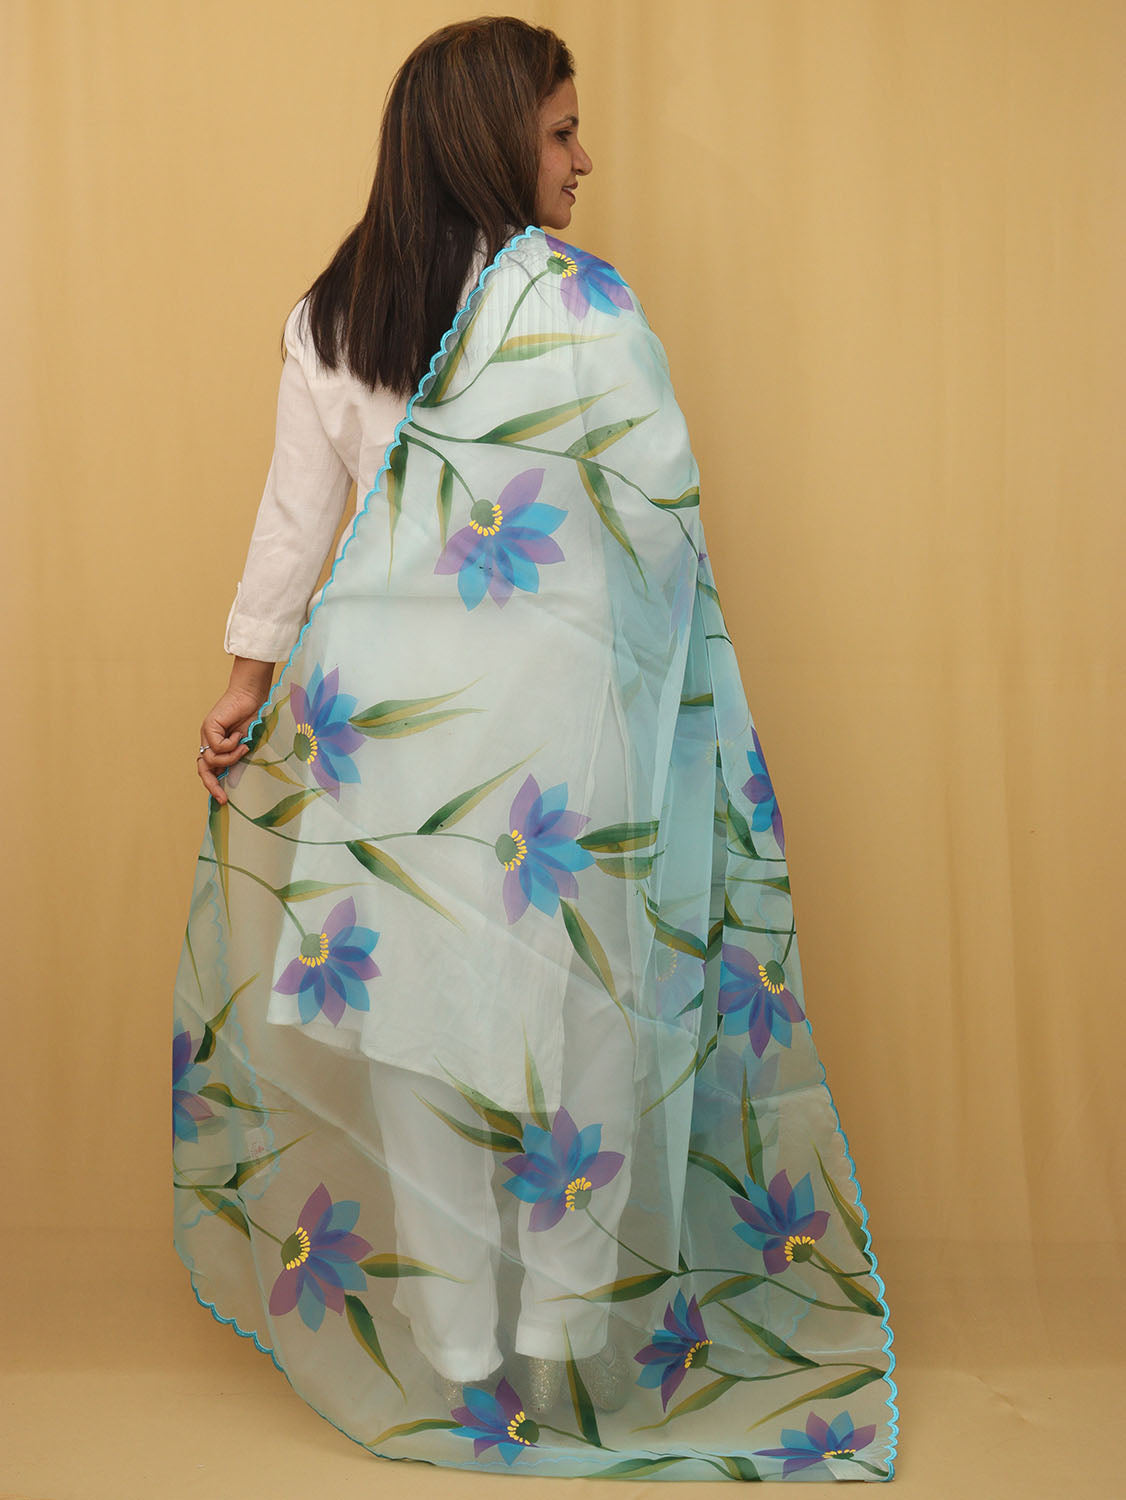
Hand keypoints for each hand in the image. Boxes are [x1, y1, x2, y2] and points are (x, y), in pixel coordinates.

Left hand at [197, 658, 274, 803]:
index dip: (215, 786)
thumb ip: (240, 758)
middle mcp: (209, 743)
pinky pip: (217, 746)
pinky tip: (239, 734)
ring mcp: (207, 735)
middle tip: (223, 798)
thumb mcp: (248, 744)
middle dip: (212, 785)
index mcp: (218, 748)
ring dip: (231, 758)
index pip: (210, 771)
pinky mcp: (208, 727)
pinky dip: (231, 744)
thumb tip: (238, 779)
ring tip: (244, 747)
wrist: (253, 696)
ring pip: (212, 760)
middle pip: (203, 770)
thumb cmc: (254, 718)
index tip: (224, 801)